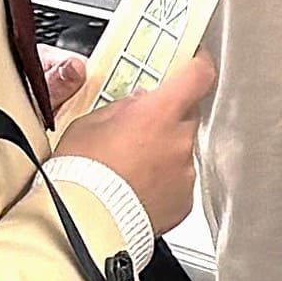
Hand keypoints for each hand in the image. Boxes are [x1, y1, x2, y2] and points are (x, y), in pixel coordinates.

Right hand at [53, 36, 215, 238]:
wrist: (86, 221)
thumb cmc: (82, 172)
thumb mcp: (90, 122)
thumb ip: (123, 107)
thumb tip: (138, 103)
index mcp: (159, 113)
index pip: (198, 75)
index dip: (198, 63)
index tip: (194, 59)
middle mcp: (180, 140)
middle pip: (186, 116)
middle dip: (167, 118)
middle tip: (138, 128)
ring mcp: (185, 172)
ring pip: (181, 150)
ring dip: (163, 152)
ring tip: (129, 167)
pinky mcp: (184, 200)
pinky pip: (179, 181)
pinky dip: (163, 181)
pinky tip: (137, 187)